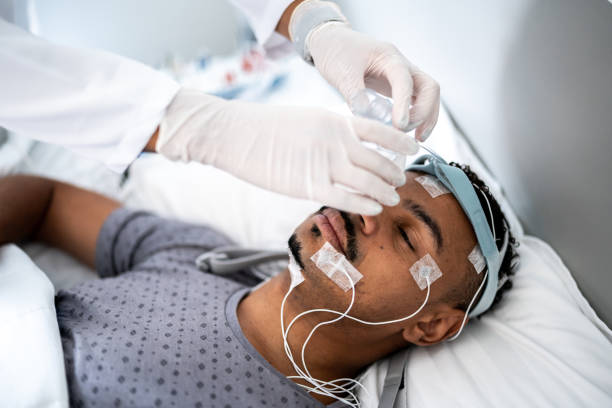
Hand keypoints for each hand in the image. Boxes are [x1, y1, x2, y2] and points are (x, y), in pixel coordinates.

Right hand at [156, 88, 418, 214]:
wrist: (235, 134)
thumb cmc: (266, 126)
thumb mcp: (307, 119)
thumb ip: (332, 133)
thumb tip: (350, 146)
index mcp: (335, 121)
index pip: (380, 130)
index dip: (401, 142)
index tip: (414, 149)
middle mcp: (335, 142)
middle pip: (378, 161)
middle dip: (394, 173)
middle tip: (400, 180)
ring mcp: (323, 165)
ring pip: (367, 182)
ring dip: (385, 191)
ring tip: (393, 198)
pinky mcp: (308, 187)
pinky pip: (346, 199)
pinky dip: (365, 205)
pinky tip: (375, 208)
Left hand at [307, 23, 439, 141]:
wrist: (332, 42)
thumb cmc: (336, 51)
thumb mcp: (342, 72)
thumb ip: (355, 94)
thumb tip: (367, 116)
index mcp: (388, 57)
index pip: (404, 80)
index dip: (404, 104)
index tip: (399, 125)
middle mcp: (401, 65)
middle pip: (429, 87)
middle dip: (424, 112)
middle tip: (407, 132)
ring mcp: (402, 75)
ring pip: (427, 95)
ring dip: (426, 117)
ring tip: (417, 139)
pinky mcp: (397, 86)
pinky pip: (416, 101)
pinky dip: (418, 117)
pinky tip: (409, 133)